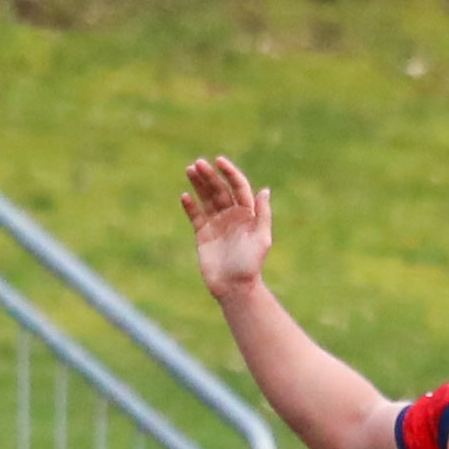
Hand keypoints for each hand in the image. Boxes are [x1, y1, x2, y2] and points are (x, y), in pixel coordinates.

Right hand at [180, 157, 274, 298]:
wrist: (234, 287)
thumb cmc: (251, 264)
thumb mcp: (261, 238)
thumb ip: (262, 214)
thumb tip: (264, 190)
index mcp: (248, 213)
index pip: (238, 187)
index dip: (229, 173)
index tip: (219, 161)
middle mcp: (232, 215)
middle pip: (219, 190)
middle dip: (209, 176)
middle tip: (198, 163)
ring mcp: (217, 224)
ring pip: (206, 199)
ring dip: (198, 184)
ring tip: (189, 170)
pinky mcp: (203, 235)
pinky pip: (195, 216)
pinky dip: (190, 206)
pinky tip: (184, 196)